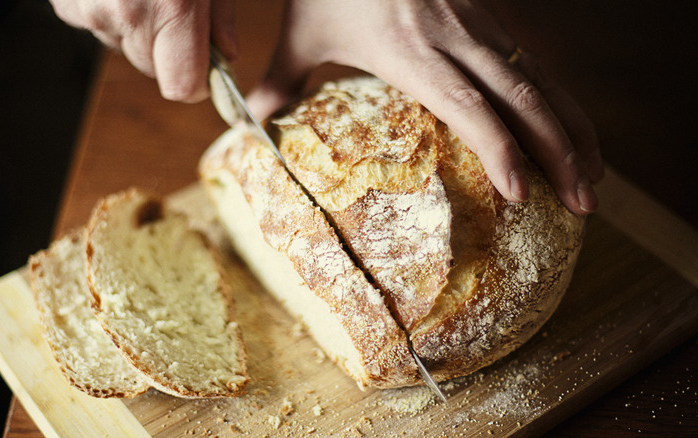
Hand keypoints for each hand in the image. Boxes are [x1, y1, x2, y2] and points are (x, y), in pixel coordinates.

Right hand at [48, 0, 237, 101]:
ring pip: (123, 46)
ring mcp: (91, 10)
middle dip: (167, 48)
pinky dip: (107, 12)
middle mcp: (128, 13)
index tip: (205, 68)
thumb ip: (220, 14)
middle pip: (153, 68)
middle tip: (172, 7)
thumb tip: (226, 55)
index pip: (183, 87)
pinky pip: (96, 26)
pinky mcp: (66, 5)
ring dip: (136, 29)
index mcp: (172, 5)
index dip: (198, 82)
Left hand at [247, 0, 603, 214]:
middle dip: (561, 151)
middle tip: (584, 203)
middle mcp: (455, 36)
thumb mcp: (304, 31)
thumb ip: (281, 79)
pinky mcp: (488, 15)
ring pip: (541, 78)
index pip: (467, 104)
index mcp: (410, 49)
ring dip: (574, 129)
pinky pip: (533, 62)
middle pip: (523, 96)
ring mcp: (479, 23)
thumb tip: (251, 121)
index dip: (500, 147)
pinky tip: (571, 132)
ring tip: (593, 178)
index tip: (521, 193)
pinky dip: (559, 102)